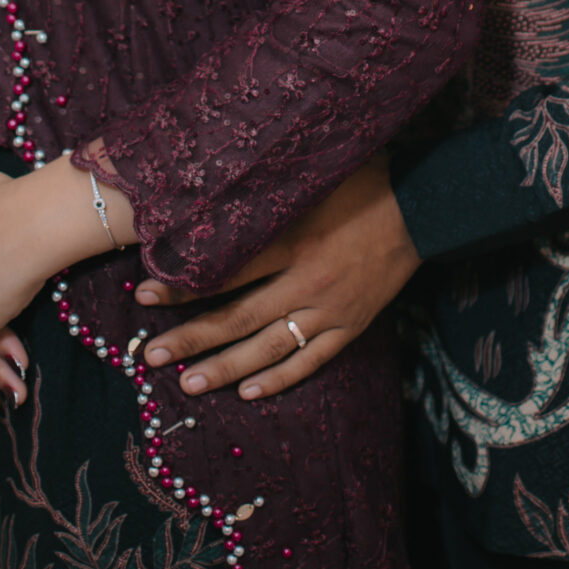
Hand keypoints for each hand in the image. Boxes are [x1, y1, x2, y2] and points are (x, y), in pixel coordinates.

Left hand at [133, 157, 418, 400]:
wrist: (425, 205)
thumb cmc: (366, 178)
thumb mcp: (313, 176)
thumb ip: (268, 190)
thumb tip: (216, 189)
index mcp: (294, 240)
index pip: (226, 272)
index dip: (184, 286)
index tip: (144, 295)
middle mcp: (307, 281)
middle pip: (239, 318)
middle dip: (192, 338)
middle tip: (151, 355)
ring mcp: (330, 308)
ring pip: (270, 347)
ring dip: (227, 368)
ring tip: (189, 383)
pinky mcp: (352, 324)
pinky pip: (312, 359)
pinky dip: (281, 378)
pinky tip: (250, 392)